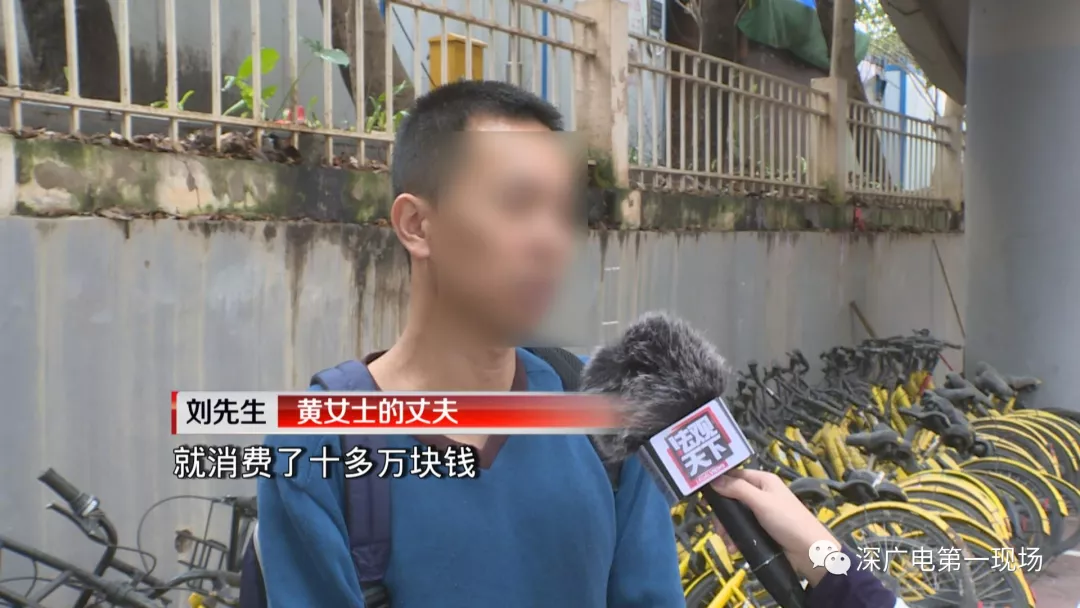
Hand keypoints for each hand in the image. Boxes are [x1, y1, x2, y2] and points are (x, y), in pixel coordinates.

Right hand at [709, 469, 837, 585]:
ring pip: (735, 515)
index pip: (735, 474)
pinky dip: (735, 537)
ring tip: (726, 541)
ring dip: (727, 528)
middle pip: (731, 497)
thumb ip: (737, 489)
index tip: (702, 493)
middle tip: (717, 526)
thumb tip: (713, 480)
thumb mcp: (762, 502)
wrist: (809, 552)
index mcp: (763, 481)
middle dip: (722, 513)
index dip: (718, 481)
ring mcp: (760, 513)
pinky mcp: (761, 530)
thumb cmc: (788, 521)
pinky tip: (733, 547)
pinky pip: (741, 529)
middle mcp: (761, 494)